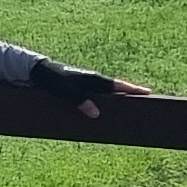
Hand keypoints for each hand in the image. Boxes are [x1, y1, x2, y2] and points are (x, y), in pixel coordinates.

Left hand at [30, 59, 147, 120]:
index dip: (132, 90)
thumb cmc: (52, 81)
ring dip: (119, 99)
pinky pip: (98, 96)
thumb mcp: (64, 93)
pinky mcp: (81, 89)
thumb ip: (79, 102)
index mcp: (93, 79)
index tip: (148, 93)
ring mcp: (88, 83)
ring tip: (131, 108)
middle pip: (117, 89)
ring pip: (108, 93)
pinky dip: (107, 101)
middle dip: (131, 94)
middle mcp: (93, 80)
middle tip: (146, 100)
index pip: (118, 85)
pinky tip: (107, 110)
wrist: (38, 72)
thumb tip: (96, 114)